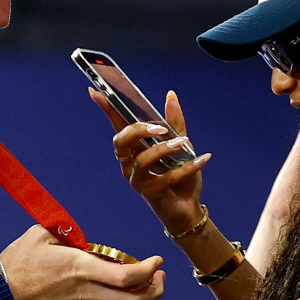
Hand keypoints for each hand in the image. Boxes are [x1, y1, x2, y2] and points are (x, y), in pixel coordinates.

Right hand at [0, 226, 165, 299]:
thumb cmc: (18, 264)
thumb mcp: (41, 234)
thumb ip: (66, 232)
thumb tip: (79, 235)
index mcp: (82, 269)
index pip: (127, 277)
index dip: (149, 271)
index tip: (157, 261)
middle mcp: (87, 291)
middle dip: (155, 292)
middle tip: (160, 277)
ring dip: (134, 291)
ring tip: (138, 275)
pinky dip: (112, 292)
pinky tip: (107, 279)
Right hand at [89, 87, 211, 233]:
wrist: (188, 208)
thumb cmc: (179, 177)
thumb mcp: (181, 146)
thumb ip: (175, 123)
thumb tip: (171, 95)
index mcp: (134, 149)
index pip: (118, 126)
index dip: (107, 109)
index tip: (96, 91)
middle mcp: (130, 164)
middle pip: (121, 141)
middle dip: (138, 130)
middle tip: (161, 128)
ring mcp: (138, 180)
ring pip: (142, 160)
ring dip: (164, 149)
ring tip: (184, 143)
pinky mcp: (151, 194)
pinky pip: (167, 178)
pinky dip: (188, 167)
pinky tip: (203, 159)